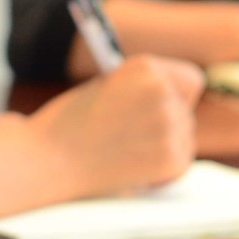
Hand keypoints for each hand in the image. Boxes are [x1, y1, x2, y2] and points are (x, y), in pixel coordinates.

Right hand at [26, 55, 203, 198]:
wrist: (48, 159)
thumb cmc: (70, 124)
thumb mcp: (109, 86)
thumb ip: (143, 89)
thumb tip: (175, 102)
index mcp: (146, 67)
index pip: (190, 79)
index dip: (175, 93)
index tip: (158, 105)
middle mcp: (163, 92)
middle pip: (186, 111)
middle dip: (166, 123)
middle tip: (131, 135)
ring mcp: (170, 126)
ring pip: (185, 138)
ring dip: (164, 146)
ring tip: (126, 151)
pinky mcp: (172, 159)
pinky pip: (180, 163)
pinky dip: (161, 171)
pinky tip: (131, 167)